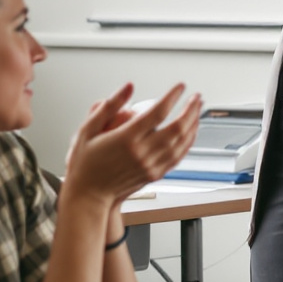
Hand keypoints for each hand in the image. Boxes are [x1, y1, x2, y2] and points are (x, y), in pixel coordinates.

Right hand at [62, 83, 202, 214]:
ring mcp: (150, 165)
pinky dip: (188, 143)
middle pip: (177, 128)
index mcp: (126, 139)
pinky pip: (178, 157)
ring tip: (198, 112)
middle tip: (196, 97)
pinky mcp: (154, 174)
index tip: (179, 86)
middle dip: (191, 110)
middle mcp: (141, 153)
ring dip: (193, 125)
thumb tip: (127, 88)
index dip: (172, 96)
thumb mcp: (88, 129)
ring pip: (181, 143)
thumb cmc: (85, 163)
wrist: (88, 195)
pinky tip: (190, 134)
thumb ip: (109, 106)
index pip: (158, 112)